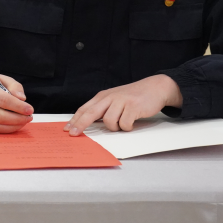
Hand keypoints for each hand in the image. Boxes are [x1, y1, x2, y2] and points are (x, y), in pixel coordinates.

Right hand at [0, 71, 33, 132]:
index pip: (3, 100)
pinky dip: (10, 128)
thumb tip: (22, 98)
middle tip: (29, 116)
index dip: (18, 106)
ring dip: (15, 125)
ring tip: (25, 120)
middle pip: (1, 116)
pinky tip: (18, 123)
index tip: (30, 109)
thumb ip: (15, 86)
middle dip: (18, 118)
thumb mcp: (4, 79)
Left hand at [65, 74, 182, 135]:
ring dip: (115, 127)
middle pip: (90, 113)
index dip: (75, 119)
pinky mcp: (133, 107)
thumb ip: (103, 108)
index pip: (85, 108)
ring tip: (123, 123)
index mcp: (103, 96)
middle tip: (74, 134)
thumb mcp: (115, 98)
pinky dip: (127, 127)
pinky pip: (124, 124)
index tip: (67, 129)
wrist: (155, 87)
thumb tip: (90, 123)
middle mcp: (110, 97)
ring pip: (109, 121)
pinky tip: (132, 122)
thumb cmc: (134, 96)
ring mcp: (121, 101)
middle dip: (80, 125)